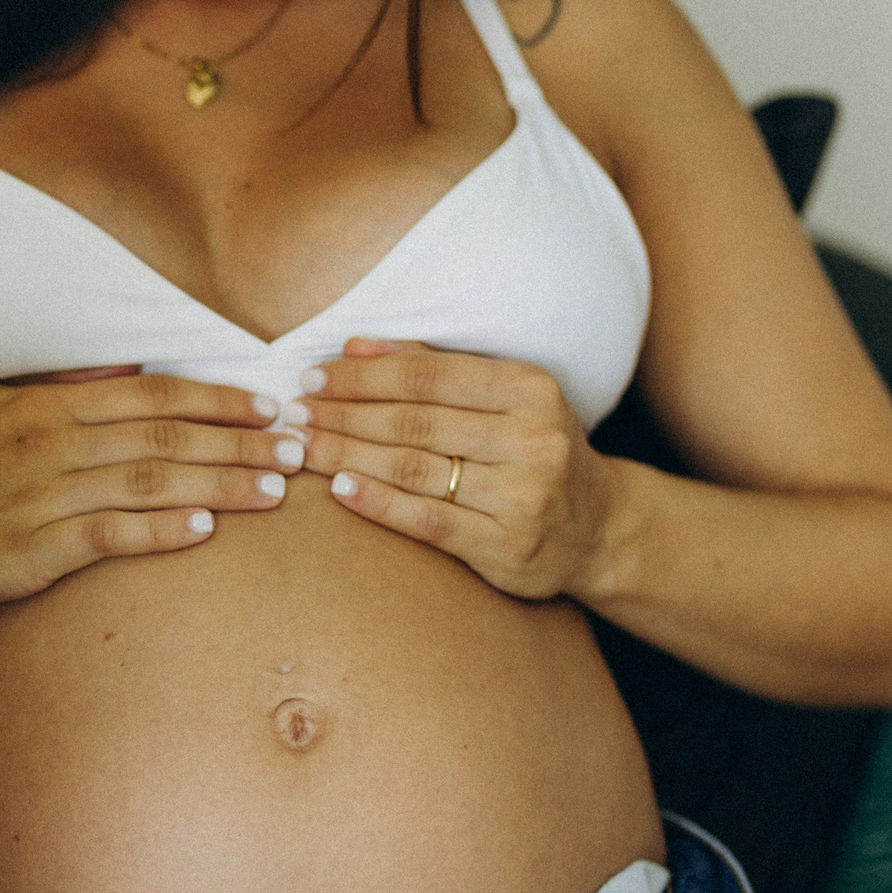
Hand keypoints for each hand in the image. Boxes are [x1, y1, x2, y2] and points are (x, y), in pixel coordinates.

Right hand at [0, 370, 299, 602]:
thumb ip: (57, 385)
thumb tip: (123, 369)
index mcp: (47, 406)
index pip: (150, 396)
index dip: (215, 399)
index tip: (267, 405)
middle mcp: (52, 445)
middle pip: (164, 437)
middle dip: (239, 441)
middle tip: (297, 446)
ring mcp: (43, 497)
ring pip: (149, 483)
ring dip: (219, 484)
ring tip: (274, 490)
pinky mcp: (31, 550)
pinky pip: (109, 535)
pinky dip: (159, 530)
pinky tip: (204, 529)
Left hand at [293, 340, 614, 600]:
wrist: (598, 527)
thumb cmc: (533, 449)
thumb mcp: (503, 398)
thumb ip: (433, 369)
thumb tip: (353, 346)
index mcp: (530, 388)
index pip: (427, 375)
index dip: (363, 375)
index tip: (313, 378)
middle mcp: (532, 438)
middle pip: (414, 421)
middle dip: (344, 415)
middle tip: (293, 414)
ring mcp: (523, 495)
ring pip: (414, 468)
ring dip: (347, 455)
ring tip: (302, 447)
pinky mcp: (507, 545)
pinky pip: (427, 520)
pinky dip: (377, 503)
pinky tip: (339, 490)